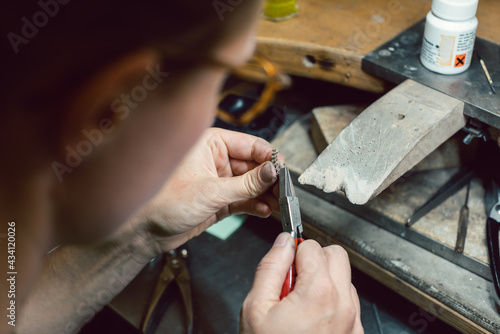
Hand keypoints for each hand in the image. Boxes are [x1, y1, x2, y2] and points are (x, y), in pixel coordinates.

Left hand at [138, 127, 282, 250]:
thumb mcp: (210, 191)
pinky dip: (254, 204)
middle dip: (269, 179)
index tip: (282, 170)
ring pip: (250, 184)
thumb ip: (245, 184)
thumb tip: (271, 172)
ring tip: (278, 203)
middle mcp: (215, 159)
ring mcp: (217, 180)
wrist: (144, 232)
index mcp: (210, 144)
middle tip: (284, 190)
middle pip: (253, 165)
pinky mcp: (218, 200)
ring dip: (264, 194)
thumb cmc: (162, 202)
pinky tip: (264, 209)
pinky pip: (243, 199)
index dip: (269, 157)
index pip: (250, 145)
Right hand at [240, 233, 363, 333]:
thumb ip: (270, 267)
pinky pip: (349, 303)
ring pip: (344, 278)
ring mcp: (352, 321)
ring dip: (324, 281)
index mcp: (319, 293)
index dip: (293, 253)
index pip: (311, 246)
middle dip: (314, 259)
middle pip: (336, 255)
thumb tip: (283, 242)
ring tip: (300, 304)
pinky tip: (312, 318)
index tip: (284, 268)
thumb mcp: (256, 307)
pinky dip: (332, 301)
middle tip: (293, 281)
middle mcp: (342, 305)